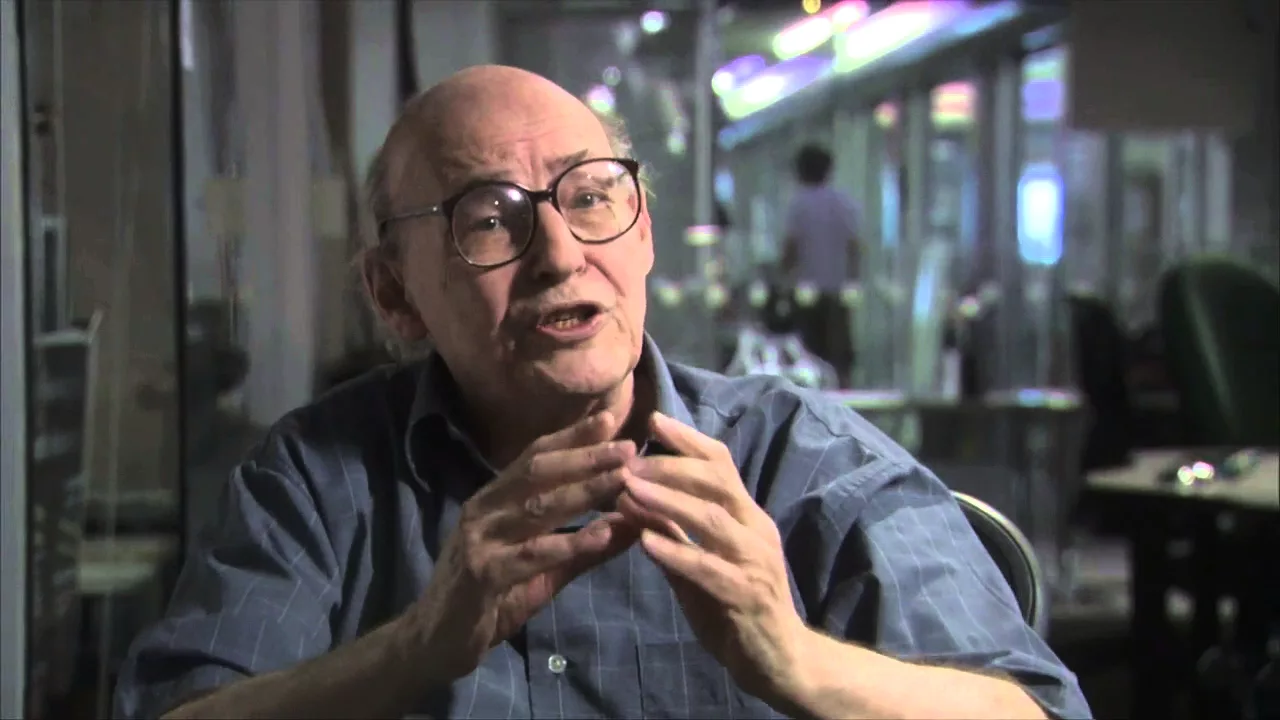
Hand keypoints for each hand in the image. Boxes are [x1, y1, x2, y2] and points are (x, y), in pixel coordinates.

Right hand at [406, 411, 639, 682]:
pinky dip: (568, 543)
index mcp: (494, 500)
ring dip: (582, 491)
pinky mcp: (483, 574)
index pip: (534, 458)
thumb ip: (584, 547)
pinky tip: (600, 535)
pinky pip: (531, 554)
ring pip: (537, 507)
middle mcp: (484, 510)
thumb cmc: (490, 599)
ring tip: (621, 479)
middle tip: (627, 447)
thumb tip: (633, 522)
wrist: (434, 642)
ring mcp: (480, 540)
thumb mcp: (542, 569)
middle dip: (585, 456)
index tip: (610, 419)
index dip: (571, 437)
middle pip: (538, 473)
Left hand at [616, 413, 808, 698]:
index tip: (652, 420)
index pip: (721, 463)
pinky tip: (646, 542)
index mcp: (747, 516)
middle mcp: (755, 530)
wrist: (781, 661)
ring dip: (667, 501)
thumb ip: (674, 532)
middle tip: (628, 460)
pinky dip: (677, 552)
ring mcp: (755, 562)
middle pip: (717, 481)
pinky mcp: (747, 596)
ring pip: (712, 519)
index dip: (688, 439)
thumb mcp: (701, 564)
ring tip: (628, 490)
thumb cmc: (737, 608)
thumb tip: (636, 497)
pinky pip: (709, 568)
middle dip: (670, 467)